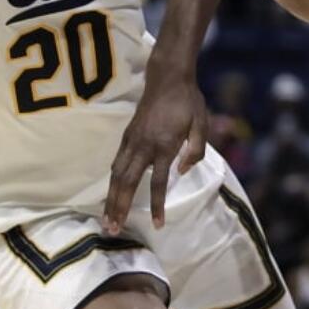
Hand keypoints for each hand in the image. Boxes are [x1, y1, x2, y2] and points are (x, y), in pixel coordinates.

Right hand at [104, 73, 207, 231]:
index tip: (158, 224)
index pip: (158, 183)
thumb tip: (182, 172)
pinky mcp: (127, 135)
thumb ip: (196, 150)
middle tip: (112, 230)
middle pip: (128, 183)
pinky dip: (113, 181)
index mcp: (164, 145)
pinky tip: (111, 193)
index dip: (157, 205)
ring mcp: (132, 140)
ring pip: (117, 175)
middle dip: (120, 208)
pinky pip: (117, 163)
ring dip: (111, 198)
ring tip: (107, 219)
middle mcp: (144, 145)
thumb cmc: (188, 102)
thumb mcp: (201, 124)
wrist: (168, 78)